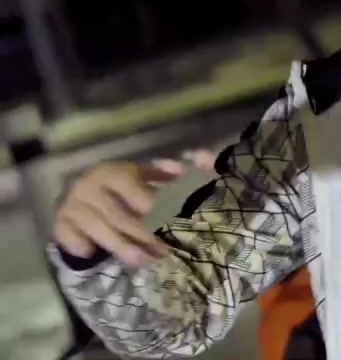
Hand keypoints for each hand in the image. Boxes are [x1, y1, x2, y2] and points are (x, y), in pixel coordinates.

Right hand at [52, 150, 214, 265]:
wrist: (81, 193)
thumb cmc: (121, 186)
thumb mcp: (142, 177)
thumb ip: (167, 174)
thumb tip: (196, 165)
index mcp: (113, 172)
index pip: (129, 185)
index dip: (146, 200)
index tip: (164, 216)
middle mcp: (89, 186)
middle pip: (118, 214)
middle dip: (142, 234)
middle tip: (163, 249)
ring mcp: (72, 205)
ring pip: (98, 229)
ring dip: (122, 247)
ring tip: (144, 260)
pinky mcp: (60, 223)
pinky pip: (71, 238)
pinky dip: (83, 246)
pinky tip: (96, 254)